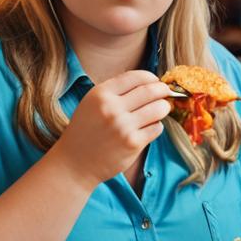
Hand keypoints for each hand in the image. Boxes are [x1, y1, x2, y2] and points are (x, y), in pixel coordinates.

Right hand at [50, 70, 171, 189]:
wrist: (74, 163)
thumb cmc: (86, 131)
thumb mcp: (92, 103)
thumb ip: (116, 91)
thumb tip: (149, 82)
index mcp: (101, 94)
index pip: (136, 76)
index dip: (151, 78)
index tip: (155, 82)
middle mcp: (112, 108)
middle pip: (151, 91)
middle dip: (163, 90)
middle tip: (166, 93)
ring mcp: (123, 126)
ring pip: (159, 108)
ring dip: (164, 108)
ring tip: (161, 110)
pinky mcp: (133, 143)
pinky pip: (157, 128)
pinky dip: (156, 127)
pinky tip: (148, 129)